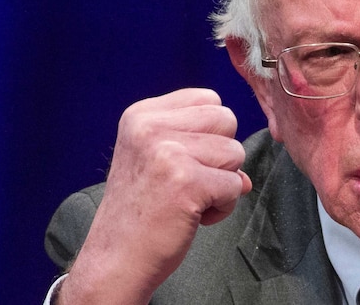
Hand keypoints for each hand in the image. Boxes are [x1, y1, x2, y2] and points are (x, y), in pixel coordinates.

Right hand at [59, 88, 251, 303]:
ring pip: (235, 151)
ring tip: (188, 200)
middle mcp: (150, 127)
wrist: (115, 261)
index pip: (208, 99)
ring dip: (222, 183)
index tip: (184, 161)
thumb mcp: (159, 163)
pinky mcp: (186, 181)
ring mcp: (167, 152)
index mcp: (141, 115)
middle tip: (188, 182)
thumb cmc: (140, 212)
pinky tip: (192, 216)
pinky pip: (235, 185)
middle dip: (220, 154)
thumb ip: (202, 149)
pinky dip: (223, 207)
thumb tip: (245, 173)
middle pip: (226, 119)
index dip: (210, 133)